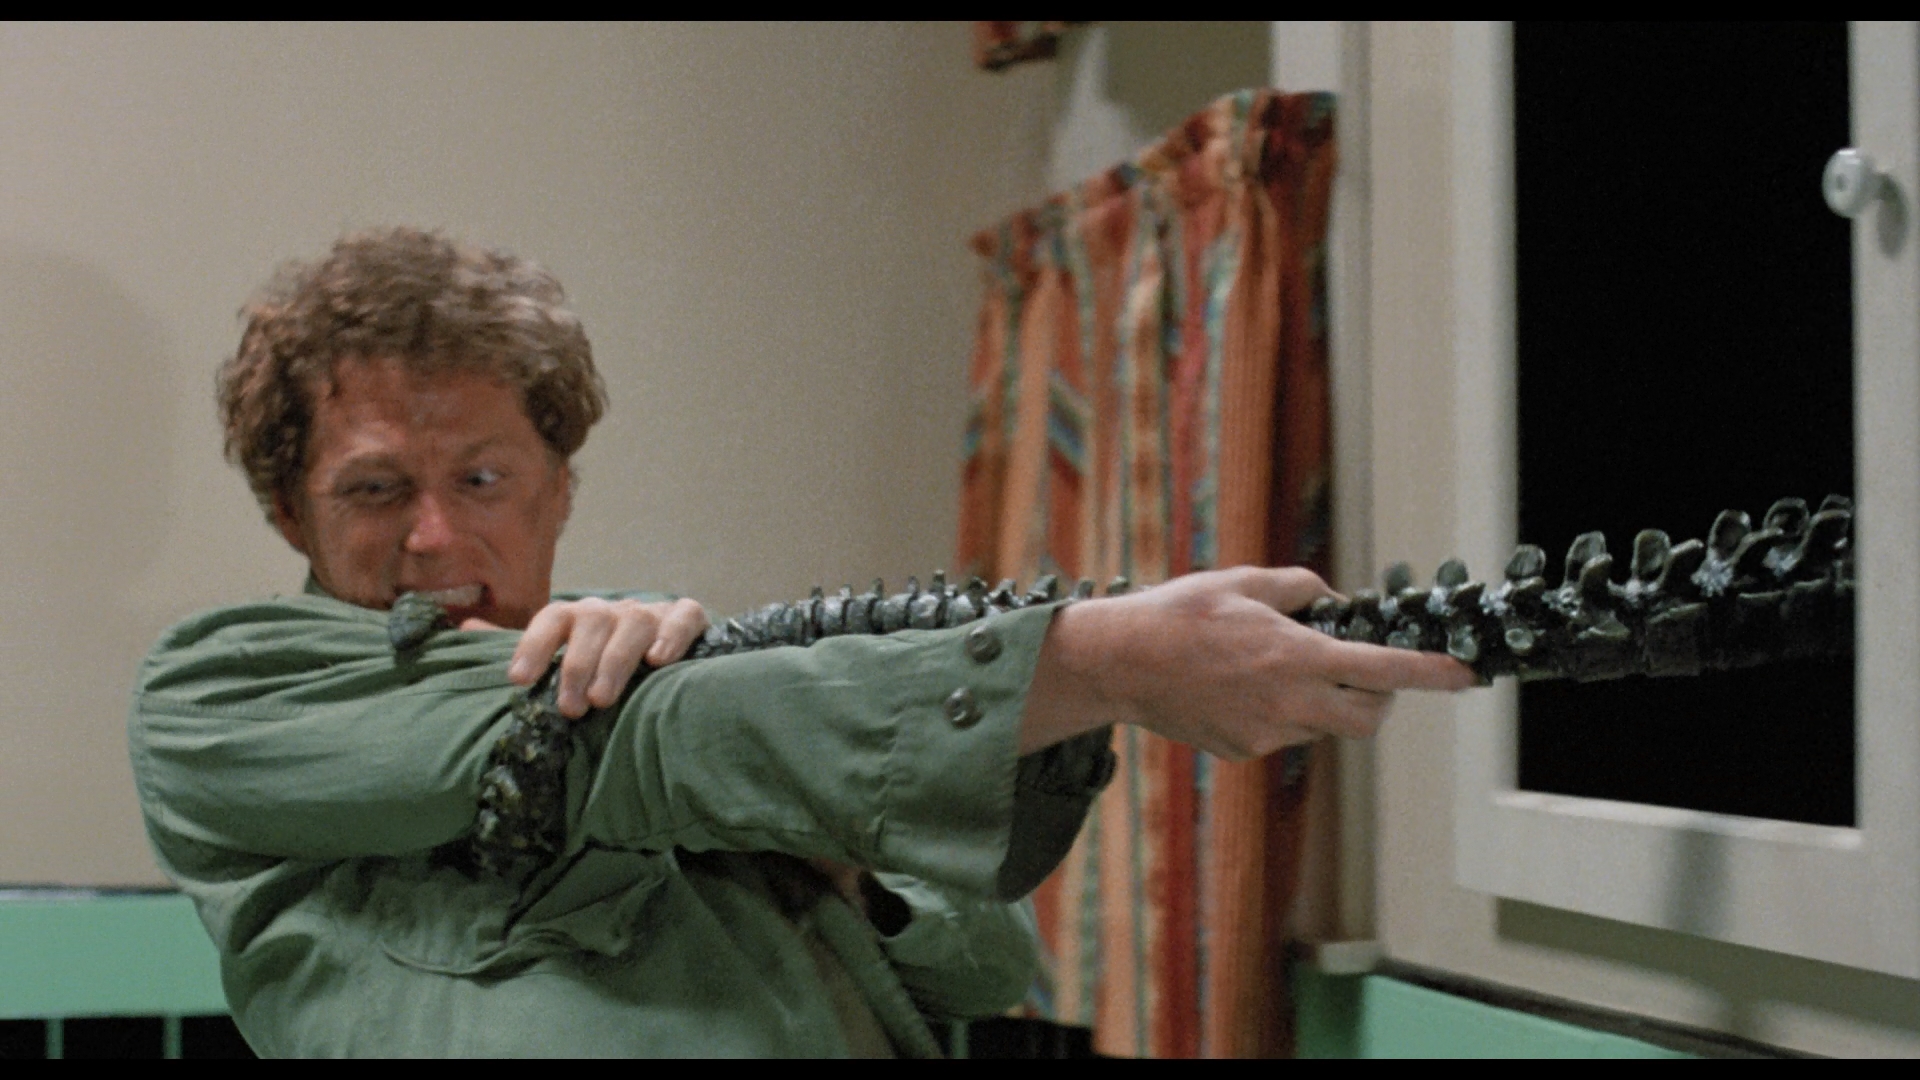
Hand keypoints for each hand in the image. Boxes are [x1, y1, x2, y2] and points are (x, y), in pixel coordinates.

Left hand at [469, 597, 708, 717]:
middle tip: (570, 708)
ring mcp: (651, 612)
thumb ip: (520, 645)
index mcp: (578, 616)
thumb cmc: (603, 660)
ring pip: (633, 622)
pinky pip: (683, 616)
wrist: (666, 646)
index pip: (552, 618)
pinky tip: (658, 662)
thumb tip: (463, 628)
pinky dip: (671, 635)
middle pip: (591, 621)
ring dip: (615, 660)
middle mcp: (612, 611)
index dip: (533, 645)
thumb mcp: (561, 655)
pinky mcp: (688, 617)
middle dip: (577, 664)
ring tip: (602, 699)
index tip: (518, 681)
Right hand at [1022, 567, 1477, 758]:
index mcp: (1295, 656)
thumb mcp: (1244, 581)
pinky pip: (1283, 734)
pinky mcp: (1243, 751)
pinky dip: (1281, 713)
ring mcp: (1266, 734)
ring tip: (1270, 667)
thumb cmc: (1179, 614)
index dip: (1431, 674)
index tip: (1466, 675)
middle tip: (1366, 673)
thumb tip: (1335, 603)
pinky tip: (1238, 688)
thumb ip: (1301, 589)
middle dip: (1381, 700)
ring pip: (1323, 726)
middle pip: (1368, 719)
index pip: (1384, 670)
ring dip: (1321, 701)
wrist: (1119, 664)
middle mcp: (1288, 703)